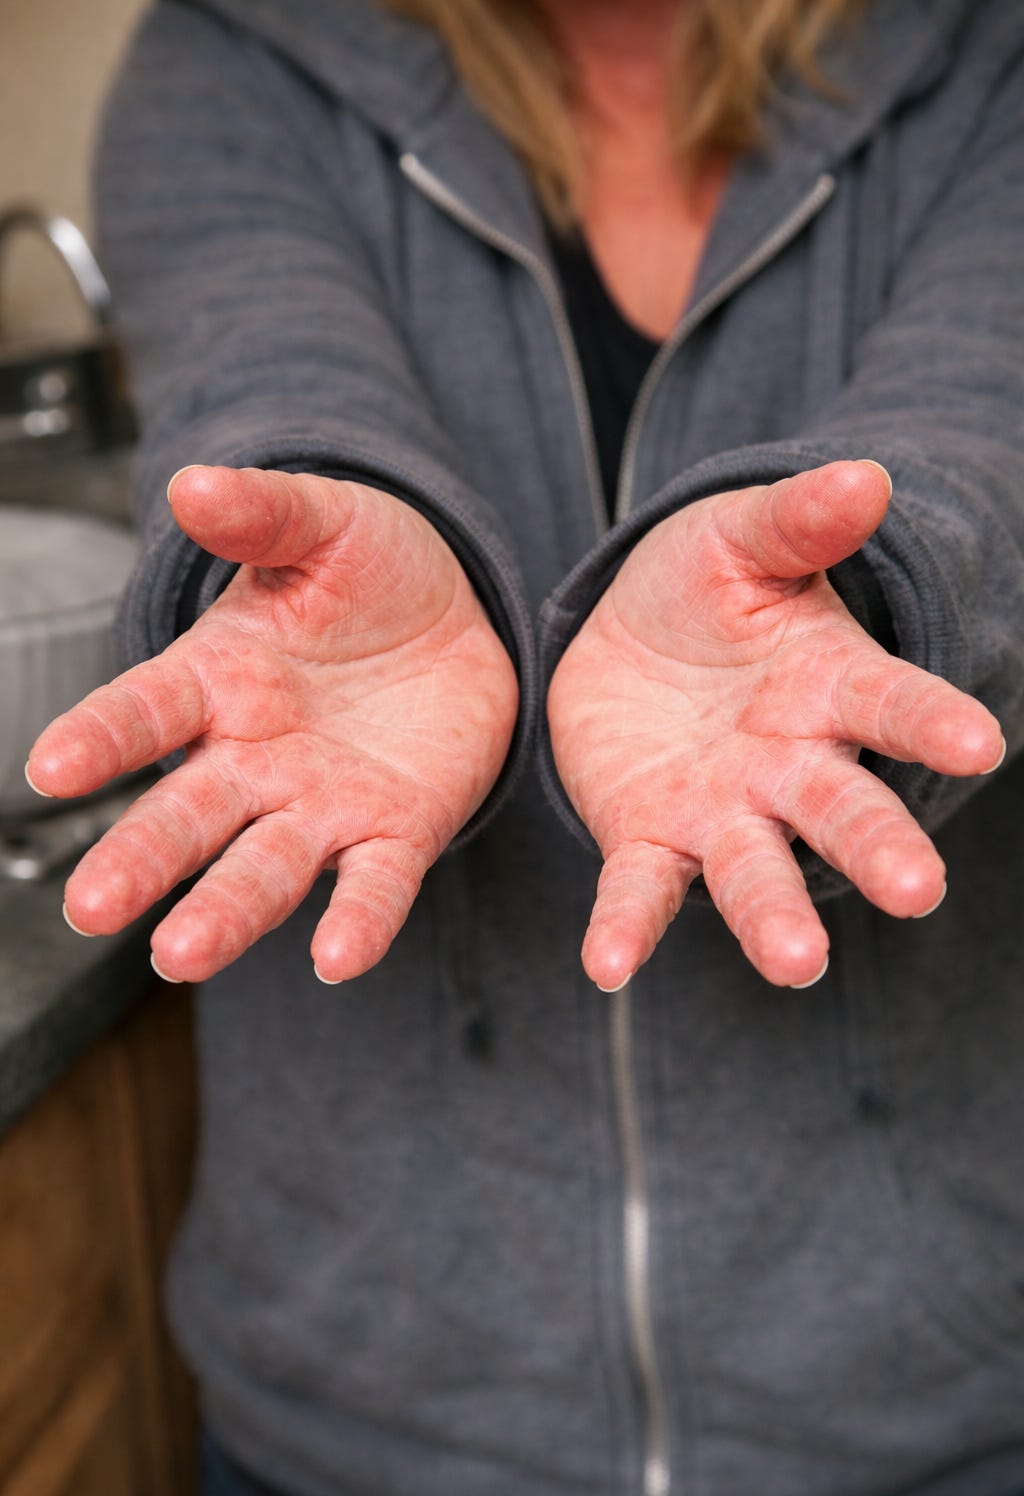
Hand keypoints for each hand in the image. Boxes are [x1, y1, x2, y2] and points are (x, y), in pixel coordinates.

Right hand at [28, 467, 517, 981]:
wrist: (460, 618)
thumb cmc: (371, 572)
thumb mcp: (324, 524)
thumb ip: (263, 512)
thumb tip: (190, 482)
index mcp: (219, 679)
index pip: (145, 710)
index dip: (100, 737)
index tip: (52, 768)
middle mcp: (254, 756)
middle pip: (187, 814)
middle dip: (141, 857)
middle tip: (91, 907)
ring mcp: (321, 802)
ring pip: (263, 865)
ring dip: (224, 911)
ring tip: (181, 955)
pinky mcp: (394, 832)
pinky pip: (373, 885)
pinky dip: (357, 920)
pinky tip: (337, 960)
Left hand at [547, 460, 1003, 990]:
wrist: (626, 638)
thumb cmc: (705, 585)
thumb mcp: (741, 538)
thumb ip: (797, 521)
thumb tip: (868, 475)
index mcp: (827, 684)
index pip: (891, 703)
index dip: (933, 723)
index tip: (977, 744)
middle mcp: (789, 764)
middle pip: (842, 810)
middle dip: (875, 846)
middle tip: (915, 891)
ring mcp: (723, 811)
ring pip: (755, 869)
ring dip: (774, 916)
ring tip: (797, 963)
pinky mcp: (651, 838)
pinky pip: (642, 888)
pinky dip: (628, 927)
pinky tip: (609, 968)